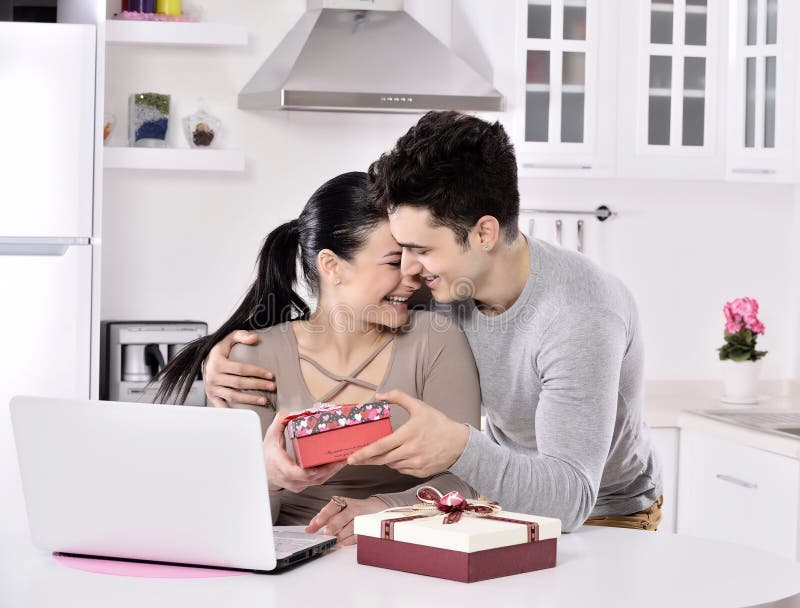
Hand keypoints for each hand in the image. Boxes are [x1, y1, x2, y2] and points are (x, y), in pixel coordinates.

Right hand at [204, 330, 274, 407]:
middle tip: (272, 387)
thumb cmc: (219, 350)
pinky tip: (247, 413)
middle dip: (258, 386)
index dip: (257, 372)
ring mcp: (211, 388)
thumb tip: (255, 338)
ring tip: (265, 400)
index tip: (270, 375)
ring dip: (250, 400)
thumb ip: (242, 335)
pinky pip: (223, 406)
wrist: (202, 360)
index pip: (241, 369)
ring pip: (233, 396)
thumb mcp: (228, 338)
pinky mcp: (211, 396)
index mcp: (217, 362)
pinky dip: (234, 411)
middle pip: (239, 383)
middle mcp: (212, 376)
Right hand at [264, 412, 346, 492]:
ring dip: (332, 470)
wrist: (265, 471)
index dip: (309, 472)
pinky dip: (329, 473)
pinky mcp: (303, 485)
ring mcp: (297, 484)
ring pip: (318, 480)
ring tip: (343, 458)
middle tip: (342, 456)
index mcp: (281, 466)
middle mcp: (290, 478)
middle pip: (313, 477)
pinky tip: (336, 464)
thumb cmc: (267, 455)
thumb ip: (279, 423)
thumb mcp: (271, 437)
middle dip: (330, 468)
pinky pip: (318, 481)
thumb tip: (287, 413)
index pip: (295, 473)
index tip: (320, 465)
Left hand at [304, 496, 386, 545]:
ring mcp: (362, 517)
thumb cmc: (351, 509)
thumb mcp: (337, 509)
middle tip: (327, 533)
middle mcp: (353, 508)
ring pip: (351, 527)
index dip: (324, 515)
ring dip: (341, 535)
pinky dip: (349, 540)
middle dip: (334, 525)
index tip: (316, 523)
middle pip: (343, 517)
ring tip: (333, 540)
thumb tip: (310, 528)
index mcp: (343, 502)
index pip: (332, 506)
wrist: (376, 507)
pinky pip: (359, 534)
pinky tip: (342, 542)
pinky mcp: (369, 526)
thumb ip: (323, 518)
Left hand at [347, 390, 469, 476]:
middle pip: (382, 459)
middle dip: (367, 460)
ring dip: (383, 460)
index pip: (381, 446)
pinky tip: (399, 457)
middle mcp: (411, 451)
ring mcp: (416, 463)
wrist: (460, 443)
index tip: (352, 457)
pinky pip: (402, 470)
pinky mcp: (421, 472)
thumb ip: (398, 397)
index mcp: (409, 434)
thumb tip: (379, 395)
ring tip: (382, 453)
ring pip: (391, 465)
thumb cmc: (438, 423)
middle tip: (356, 460)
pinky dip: (397, 464)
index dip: (364, 453)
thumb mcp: (419, 406)